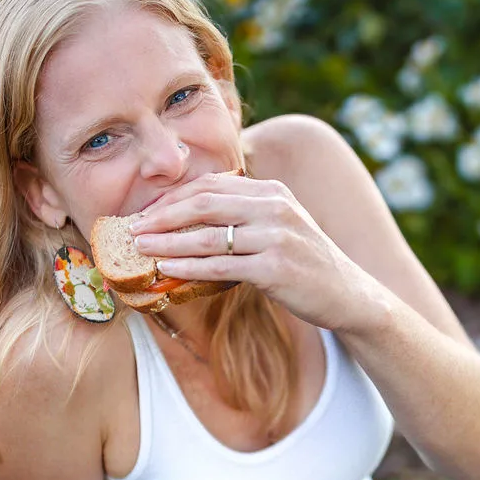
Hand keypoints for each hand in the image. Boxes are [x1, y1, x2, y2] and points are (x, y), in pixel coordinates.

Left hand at [128, 172, 376, 329]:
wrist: (346, 293)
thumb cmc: (304, 261)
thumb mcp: (279, 224)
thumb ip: (244, 213)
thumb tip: (189, 217)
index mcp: (271, 191)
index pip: (210, 186)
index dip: (172, 198)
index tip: (145, 212)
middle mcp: (274, 207)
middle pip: (204, 204)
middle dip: (162, 215)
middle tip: (132, 227)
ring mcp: (276, 237)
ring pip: (207, 237)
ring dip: (167, 243)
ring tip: (140, 249)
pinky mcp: (275, 269)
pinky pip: (220, 267)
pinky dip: (188, 269)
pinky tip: (167, 272)